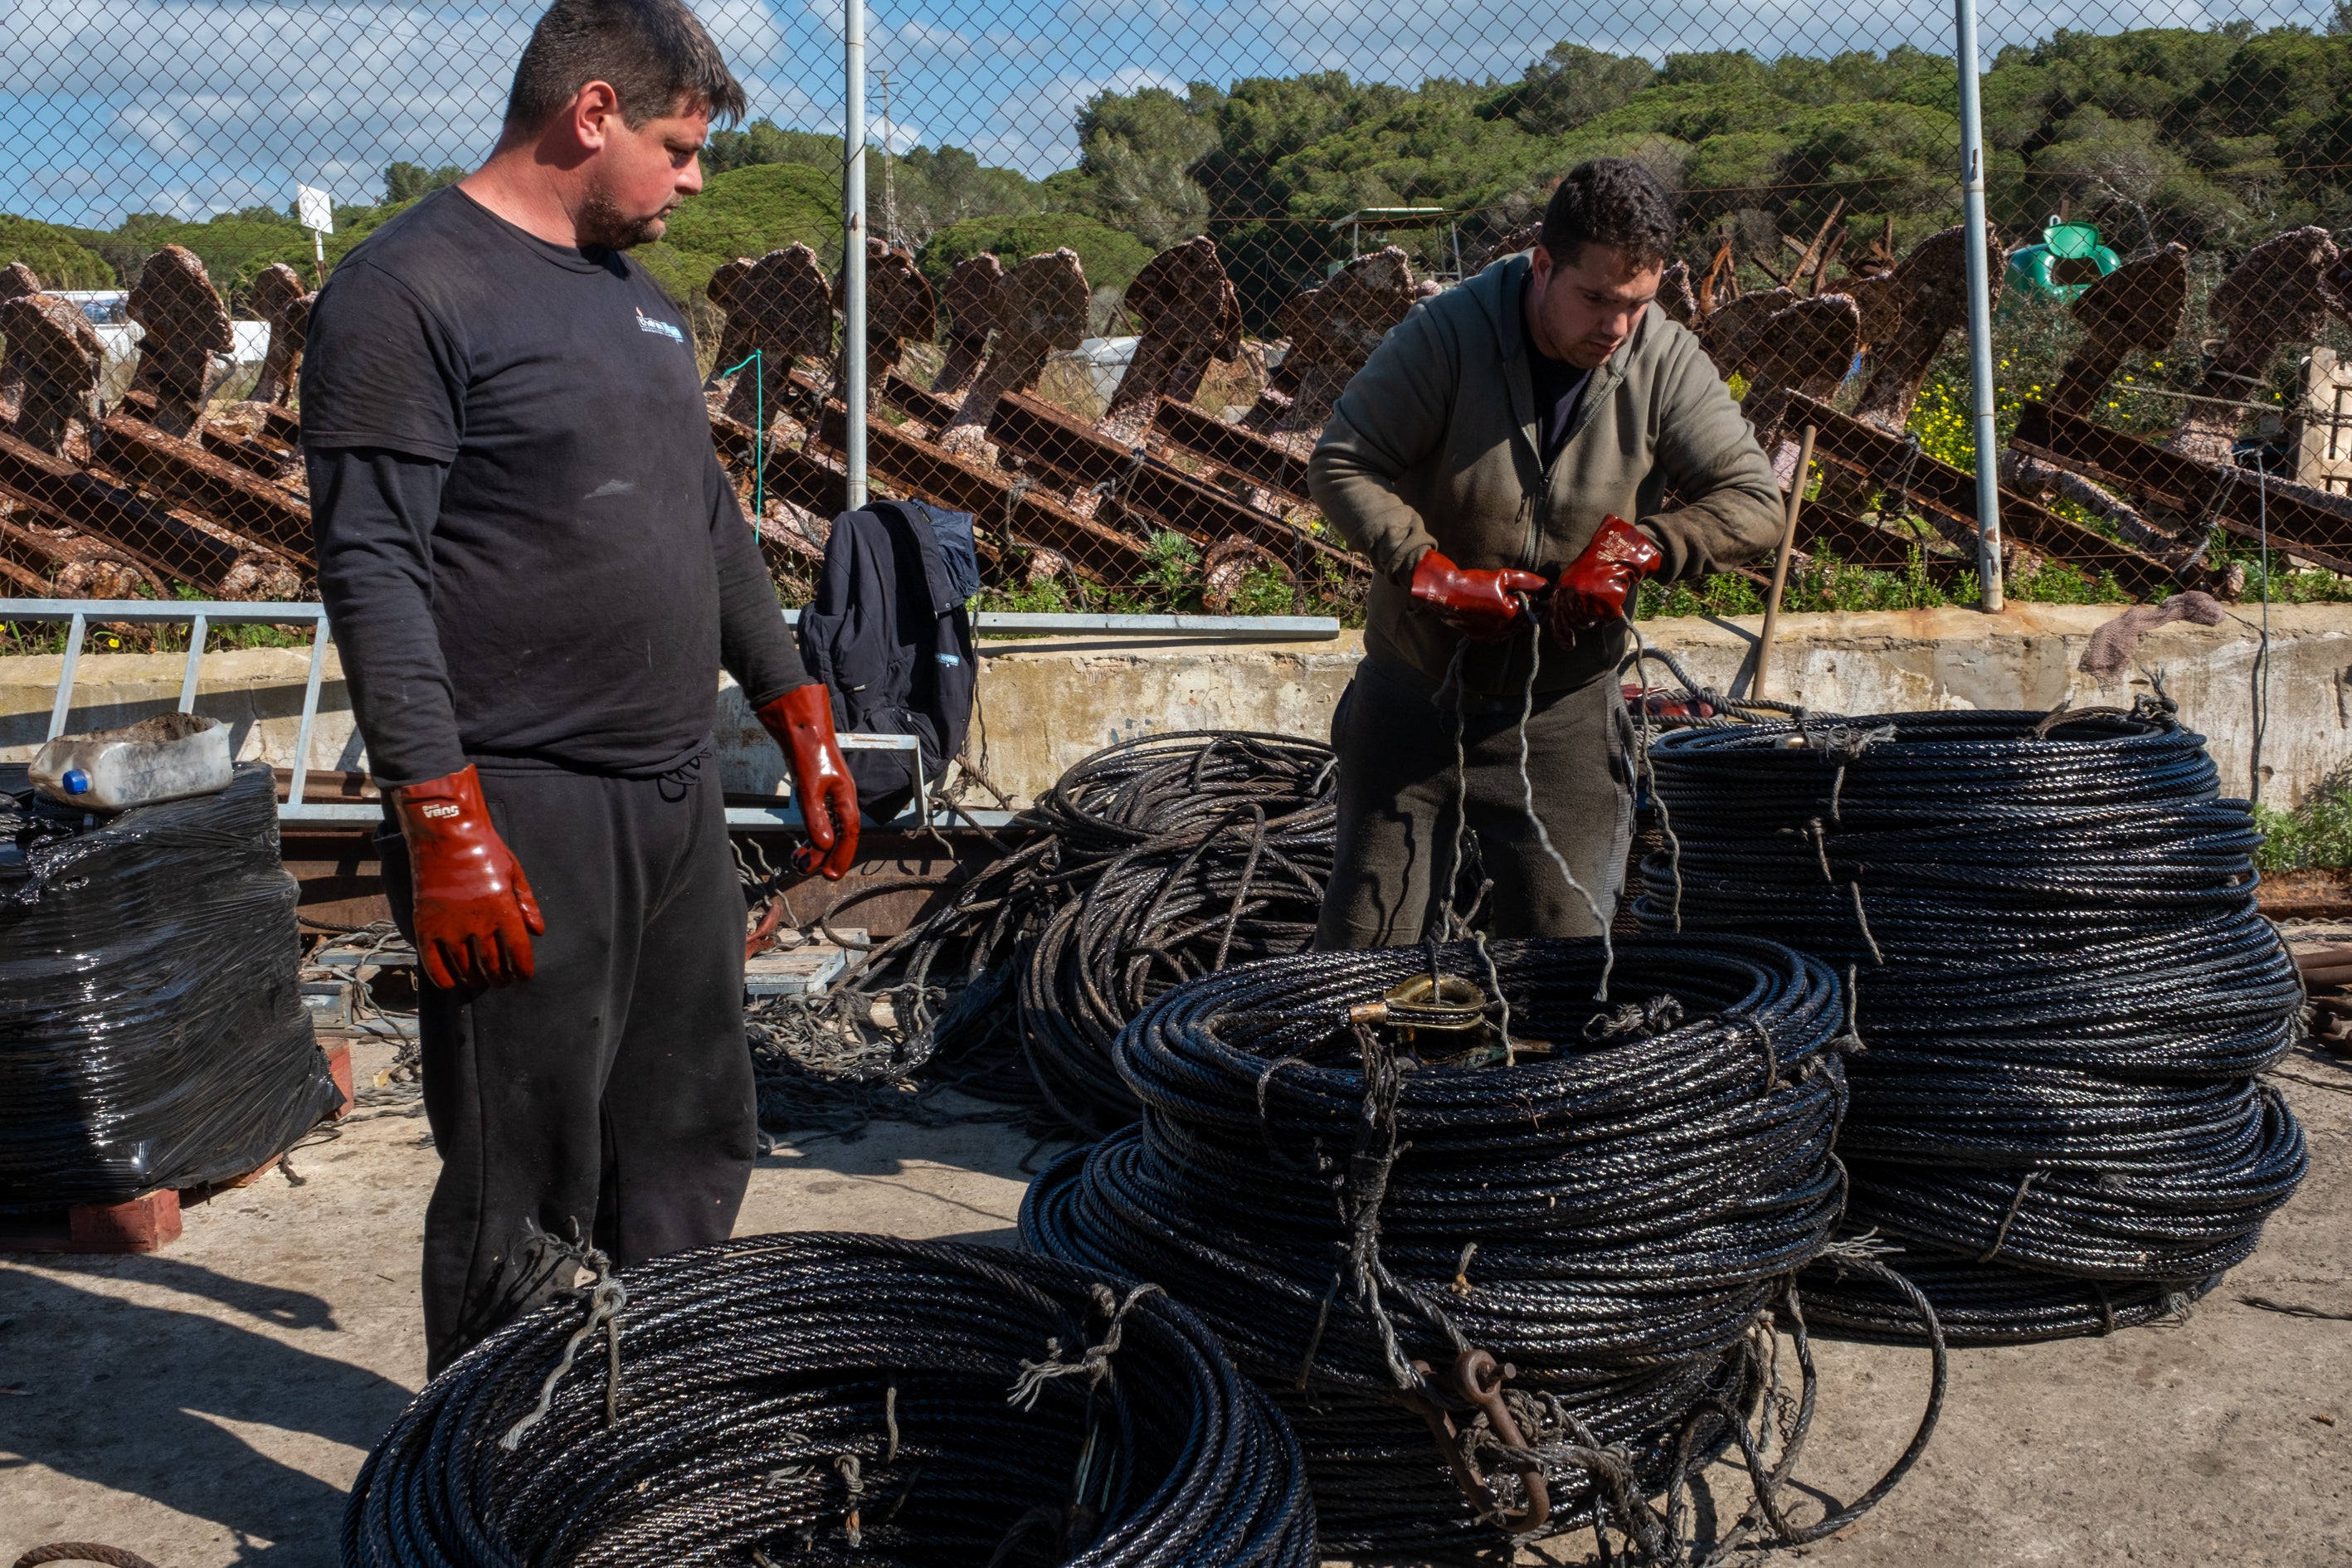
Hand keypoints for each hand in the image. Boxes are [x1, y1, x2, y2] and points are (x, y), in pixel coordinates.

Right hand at [390, 764, 544, 990]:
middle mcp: (477, 923)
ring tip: (481, 981)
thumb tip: (538, 931)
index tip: (523, 977)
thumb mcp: (514, 872)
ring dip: (475, 979)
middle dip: (500, 978)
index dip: (523, 970)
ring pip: (465, 967)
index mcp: (503, 910)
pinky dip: (444, 979)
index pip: (518, 953)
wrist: (445, 833)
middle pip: (492, 965)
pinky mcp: (425, 926)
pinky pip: (433, 964)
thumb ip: (527, 903)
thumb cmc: (485, 849)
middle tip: (502, 981)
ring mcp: (449, 927)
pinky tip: (452, 983)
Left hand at [756, 683, 860, 879]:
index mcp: (845, 798)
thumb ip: (816, 818)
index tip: (830, 875)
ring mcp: (829, 795)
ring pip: (828, 828)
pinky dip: (811, 832)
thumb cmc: (810, 752)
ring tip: (802, 862)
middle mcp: (840, 799)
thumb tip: (822, 845)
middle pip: (840, 835)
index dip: (841, 856)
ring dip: (817, 847)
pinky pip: (819, 819)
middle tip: (816, 875)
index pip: (848, 834)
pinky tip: (802, 841)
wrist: (801, 728)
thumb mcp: (810, 788)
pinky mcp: (817, 791)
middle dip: (829, 856)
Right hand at [1409, 549, 1547, 641]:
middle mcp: (1504, 630)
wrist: (1446, 593)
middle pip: (1525, 623)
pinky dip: (1500, 625)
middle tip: (1524, 597)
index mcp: (1513, 615)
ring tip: (1507, 604)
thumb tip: (1546, 585)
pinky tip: (1494, 613)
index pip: (1536, 610)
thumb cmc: (1474, 583)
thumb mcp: (1504, 576)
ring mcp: (1491, 636)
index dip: (1539, 601)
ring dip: (1514, 620)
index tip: (1539, 593)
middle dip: (1528, 611)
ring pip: (1512, 630)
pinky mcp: (1479, 637)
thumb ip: (1528, 581)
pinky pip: (1497, 634)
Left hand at [1548, 516, 1661, 638]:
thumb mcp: (1572, 577)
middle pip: (1577, 622)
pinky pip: (1608, 619)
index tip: (1569, 646)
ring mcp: (1590, 599)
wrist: (1617, 550)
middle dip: (1585, 621)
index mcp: (1562, 588)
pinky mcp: (1607, 602)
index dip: (1562, 636)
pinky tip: (1613, 598)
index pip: (1557, 619)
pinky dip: (1611, 613)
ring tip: (1603, 596)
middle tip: (1592, 612)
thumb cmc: (1595, 565)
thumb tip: (1558, 623)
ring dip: (1598, 615)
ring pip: (1592, 621)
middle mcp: (1573, 595)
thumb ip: (1565, 598)